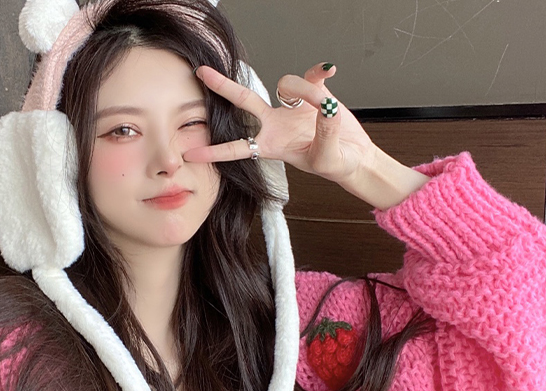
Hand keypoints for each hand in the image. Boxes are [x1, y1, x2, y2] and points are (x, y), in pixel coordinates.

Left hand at [185, 62, 375, 187]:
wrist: (353, 157)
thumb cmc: (337, 165)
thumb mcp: (328, 157)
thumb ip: (325, 132)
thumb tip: (324, 107)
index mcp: (272, 145)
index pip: (237, 147)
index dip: (215, 151)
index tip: (191, 154)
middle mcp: (276, 124)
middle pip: (244, 101)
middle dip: (222, 87)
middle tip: (202, 73)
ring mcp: (293, 108)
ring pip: (285, 84)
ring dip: (303, 88)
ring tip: (324, 104)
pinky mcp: (313, 94)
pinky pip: (312, 75)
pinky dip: (320, 71)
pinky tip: (329, 72)